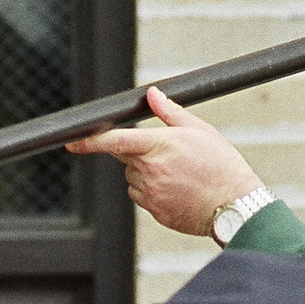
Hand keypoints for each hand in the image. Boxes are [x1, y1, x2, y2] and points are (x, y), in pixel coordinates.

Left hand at [66, 86, 263, 236]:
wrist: (232, 204)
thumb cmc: (220, 165)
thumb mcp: (200, 130)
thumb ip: (170, 112)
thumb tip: (153, 94)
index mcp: (160, 146)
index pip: (116, 141)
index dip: (91, 141)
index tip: (72, 141)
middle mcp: (149, 170)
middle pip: (125, 157)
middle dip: (140, 152)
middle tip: (170, 155)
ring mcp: (148, 192)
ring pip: (133, 176)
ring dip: (147, 172)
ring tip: (179, 174)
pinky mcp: (151, 209)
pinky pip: (140, 195)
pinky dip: (152, 190)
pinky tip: (176, 189)